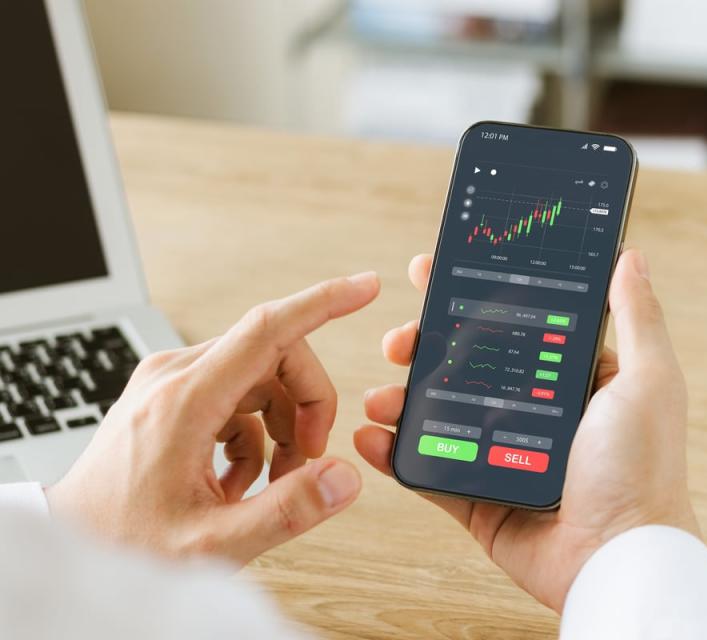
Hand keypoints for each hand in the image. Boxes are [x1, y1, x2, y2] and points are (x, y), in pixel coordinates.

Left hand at [46, 272, 379, 563]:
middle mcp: (175, 375)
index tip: (365, 287)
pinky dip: (256, 432)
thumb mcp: (212, 542)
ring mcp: (170, 382)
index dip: (323, 303)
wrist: (74, 544)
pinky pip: (236, 395)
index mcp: (185, 398)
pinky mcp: (170, 396)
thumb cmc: (125, 542)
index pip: (268, 328)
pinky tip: (242, 478)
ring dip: (283, 423)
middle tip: (310, 459)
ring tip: (274, 481)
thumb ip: (287, 510)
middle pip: (274, 355)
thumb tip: (345, 477)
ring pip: (259, 375)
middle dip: (309, 402)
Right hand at [355, 250, 698, 611]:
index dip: (469, 297)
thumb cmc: (644, 469)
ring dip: (399, 398)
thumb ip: (635, 317)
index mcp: (569, 378)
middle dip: (422, 346)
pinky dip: (392, 455)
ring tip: (380, 395)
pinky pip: (427, 471)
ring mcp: (502, 454)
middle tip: (397, 340)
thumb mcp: (647, 380)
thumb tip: (629, 256)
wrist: (619, 558)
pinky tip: (369, 437)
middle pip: (463, 365)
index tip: (431, 272)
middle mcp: (533, 411)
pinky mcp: (479, 499)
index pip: (511, 323)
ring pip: (437, 414)